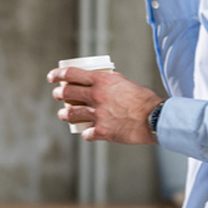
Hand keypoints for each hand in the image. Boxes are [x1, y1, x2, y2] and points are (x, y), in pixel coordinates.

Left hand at [47, 66, 163, 144]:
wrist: (154, 118)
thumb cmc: (144, 100)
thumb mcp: (126, 83)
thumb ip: (111, 80)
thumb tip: (103, 77)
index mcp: (102, 81)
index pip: (71, 74)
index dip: (58, 74)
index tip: (52, 77)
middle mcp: (96, 96)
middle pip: (67, 93)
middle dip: (59, 94)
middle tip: (58, 95)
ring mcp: (97, 114)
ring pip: (70, 114)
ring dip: (64, 114)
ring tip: (64, 114)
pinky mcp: (102, 131)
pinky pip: (86, 133)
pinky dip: (87, 133)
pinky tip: (89, 132)